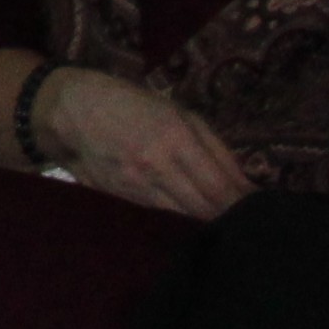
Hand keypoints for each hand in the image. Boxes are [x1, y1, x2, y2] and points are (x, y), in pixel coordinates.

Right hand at [36, 66, 258, 219]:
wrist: (66, 112)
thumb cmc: (129, 104)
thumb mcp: (179, 112)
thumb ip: (217, 149)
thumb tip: (249, 187)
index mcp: (176, 138)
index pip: (222, 189)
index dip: (245, 207)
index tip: (262, 213)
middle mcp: (157, 167)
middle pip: (206, 211)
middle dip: (228, 219)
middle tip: (245, 223)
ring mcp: (135, 188)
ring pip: (183, 221)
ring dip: (203, 224)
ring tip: (219, 224)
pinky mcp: (120, 201)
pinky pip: (159, 220)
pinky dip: (177, 223)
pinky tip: (187, 221)